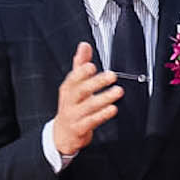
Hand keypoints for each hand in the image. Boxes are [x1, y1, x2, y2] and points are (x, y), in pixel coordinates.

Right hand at [50, 42, 122, 159]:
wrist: (62, 134)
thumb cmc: (71, 106)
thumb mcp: (73, 85)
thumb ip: (80, 65)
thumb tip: (84, 45)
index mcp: (68, 89)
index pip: (72, 79)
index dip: (81, 72)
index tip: (92, 66)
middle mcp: (70, 101)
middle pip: (80, 91)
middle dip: (95, 82)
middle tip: (111, 76)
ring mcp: (74, 115)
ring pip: (88, 106)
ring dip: (104, 98)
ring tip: (117, 91)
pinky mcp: (80, 128)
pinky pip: (91, 121)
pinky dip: (101, 115)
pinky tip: (112, 109)